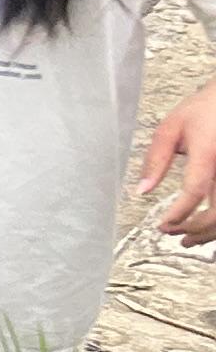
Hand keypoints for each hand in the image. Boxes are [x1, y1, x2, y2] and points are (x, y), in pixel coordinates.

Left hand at [143, 77, 215, 243]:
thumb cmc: (202, 111)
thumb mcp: (171, 129)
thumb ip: (156, 160)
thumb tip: (142, 191)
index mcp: (209, 152)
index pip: (196, 189)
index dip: (180, 212)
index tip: (163, 224)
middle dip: (193, 229)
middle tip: (170, 232)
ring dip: (208, 233)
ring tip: (186, 240)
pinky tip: (203, 230)